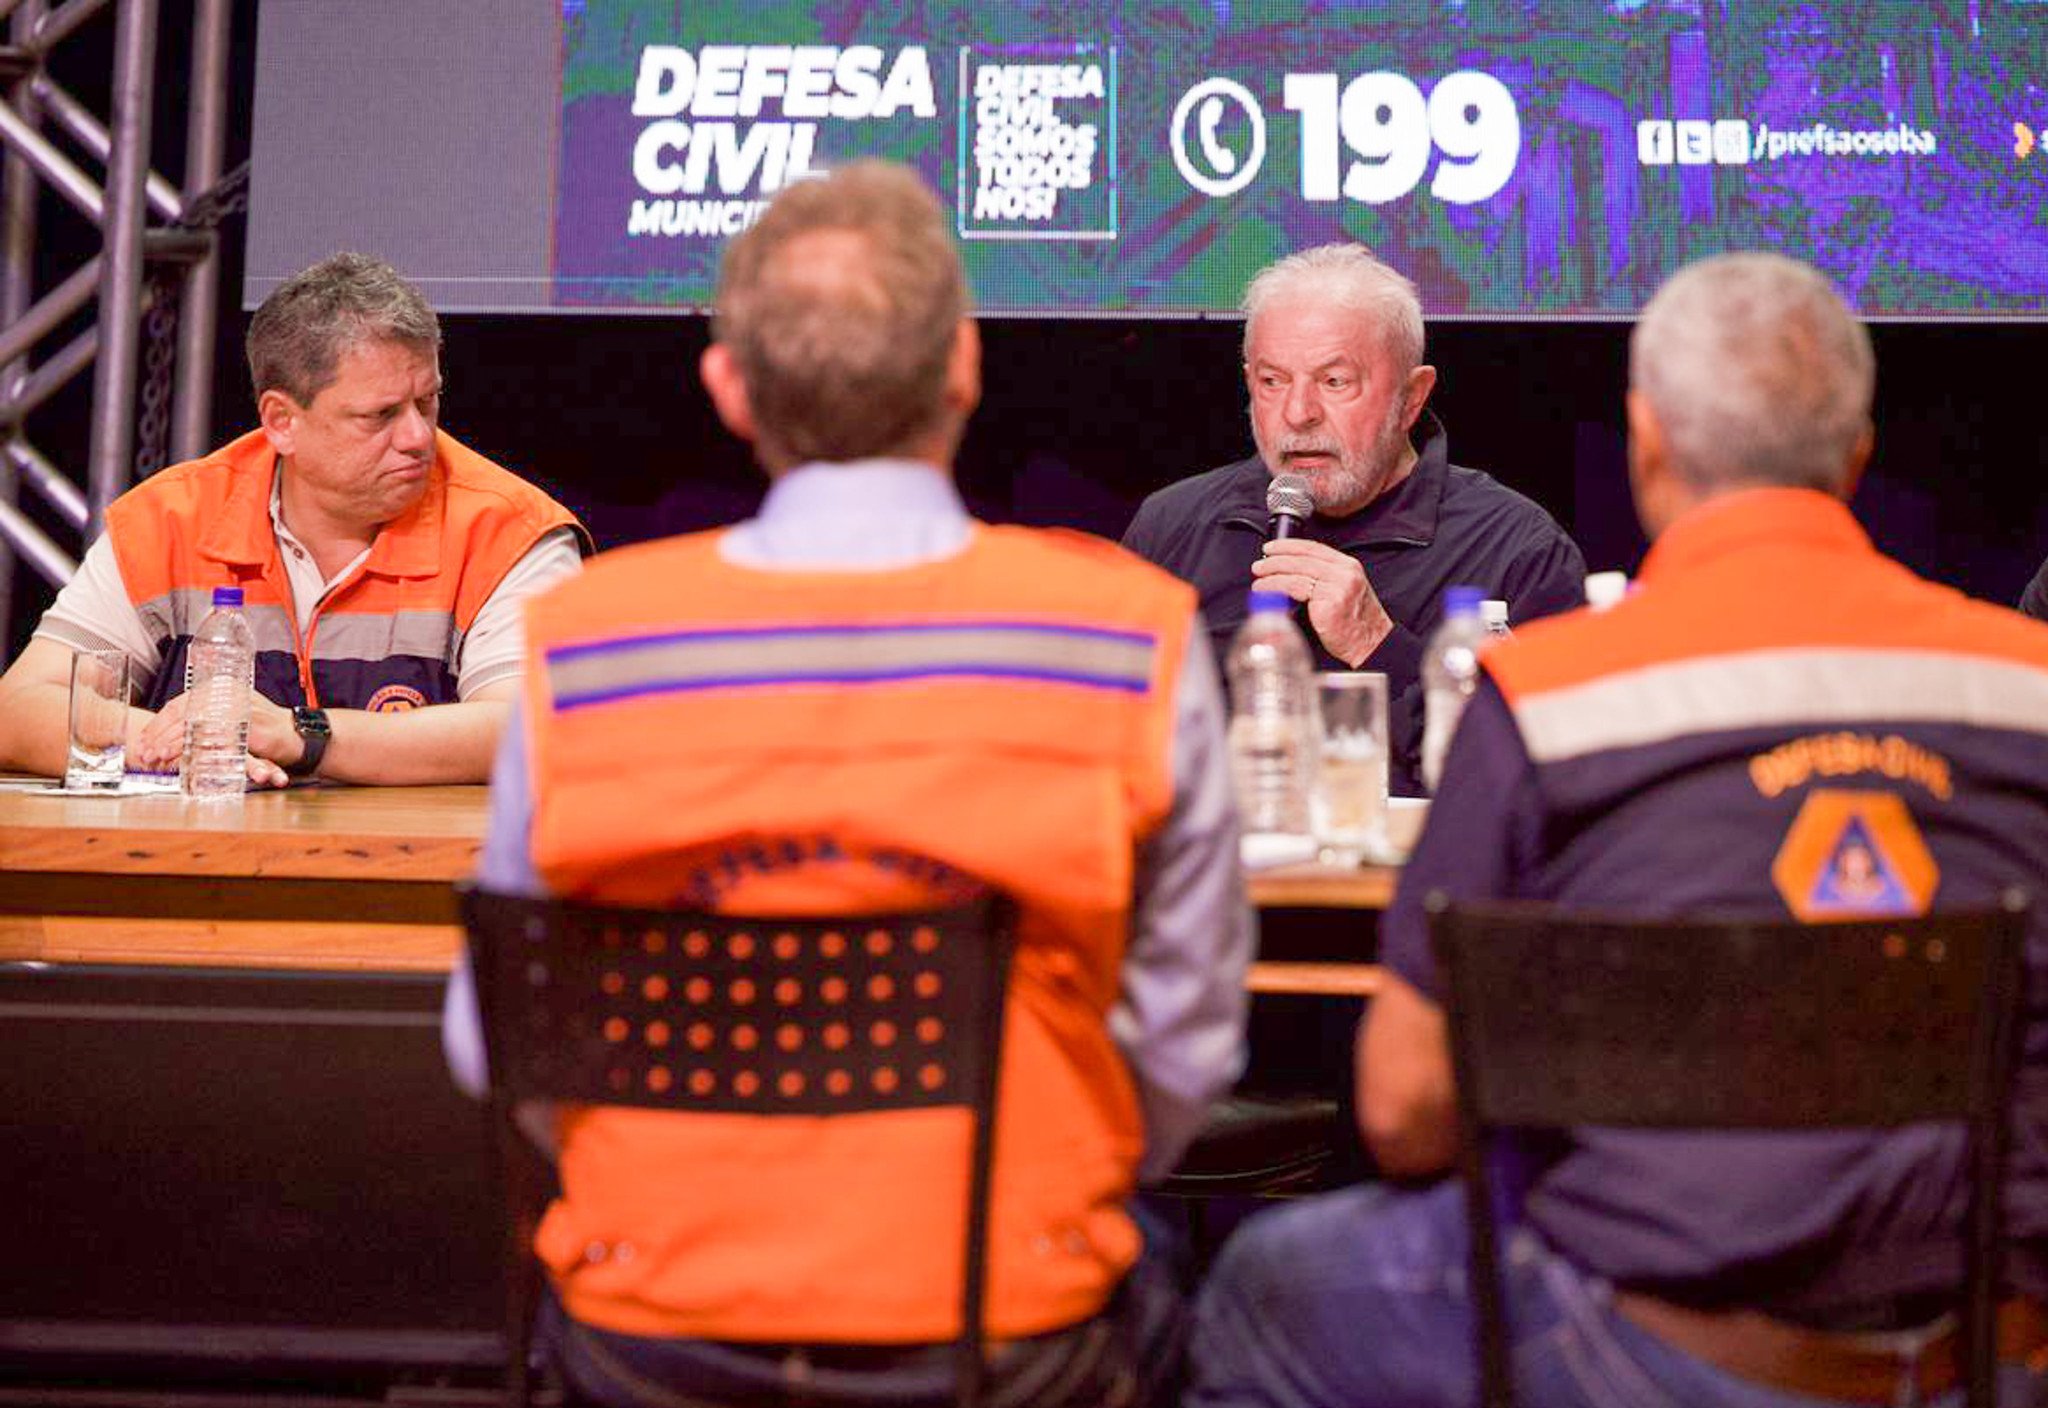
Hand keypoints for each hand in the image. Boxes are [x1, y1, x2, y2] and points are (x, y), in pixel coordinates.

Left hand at [134, 690, 295, 785]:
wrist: (296, 734)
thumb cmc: (262, 729)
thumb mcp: (228, 717)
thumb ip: (205, 718)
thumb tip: (173, 731)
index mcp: (217, 687)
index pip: (179, 704)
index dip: (158, 724)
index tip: (144, 741)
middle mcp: (225, 691)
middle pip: (182, 713)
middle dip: (160, 736)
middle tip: (145, 753)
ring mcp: (235, 705)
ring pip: (194, 725)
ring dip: (174, 743)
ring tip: (159, 757)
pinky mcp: (246, 722)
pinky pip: (214, 737)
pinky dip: (197, 749)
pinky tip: (185, 760)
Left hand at [1250, 538, 1393, 665]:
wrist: (1369, 645)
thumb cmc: (1353, 624)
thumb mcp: (1343, 592)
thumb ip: (1323, 579)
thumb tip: (1289, 574)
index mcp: (1349, 567)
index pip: (1314, 548)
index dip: (1289, 546)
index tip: (1272, 548)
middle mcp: (1345, 573)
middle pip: (1303, 558)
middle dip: (1277, 558)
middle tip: (1259, 564)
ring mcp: (1338, 586)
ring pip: (1297, 572)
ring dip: (1272, 573)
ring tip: (1258, 578)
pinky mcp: (1329, 602)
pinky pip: (1295, 588)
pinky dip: (1276, 586)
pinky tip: (1265, 590)